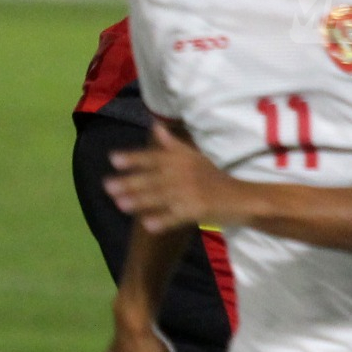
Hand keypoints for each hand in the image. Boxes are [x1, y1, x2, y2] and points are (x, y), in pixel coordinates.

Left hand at [104, 121, 239, 234]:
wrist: (244, 197)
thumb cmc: (215, 177)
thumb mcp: (195, 156)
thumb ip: (172, 144)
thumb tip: (155, 126)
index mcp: (183, 159)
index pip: (154, 156)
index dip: (133, 158)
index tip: (112, 159)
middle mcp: (185, 173)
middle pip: (153, 177)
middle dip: (130, 182)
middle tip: (107, 186)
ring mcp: (191, 192)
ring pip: (161, 197)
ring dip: (139, 201)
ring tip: (120, 205)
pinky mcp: (198, 210)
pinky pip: (176, 216)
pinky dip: (162, 221)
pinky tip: (147, 225)